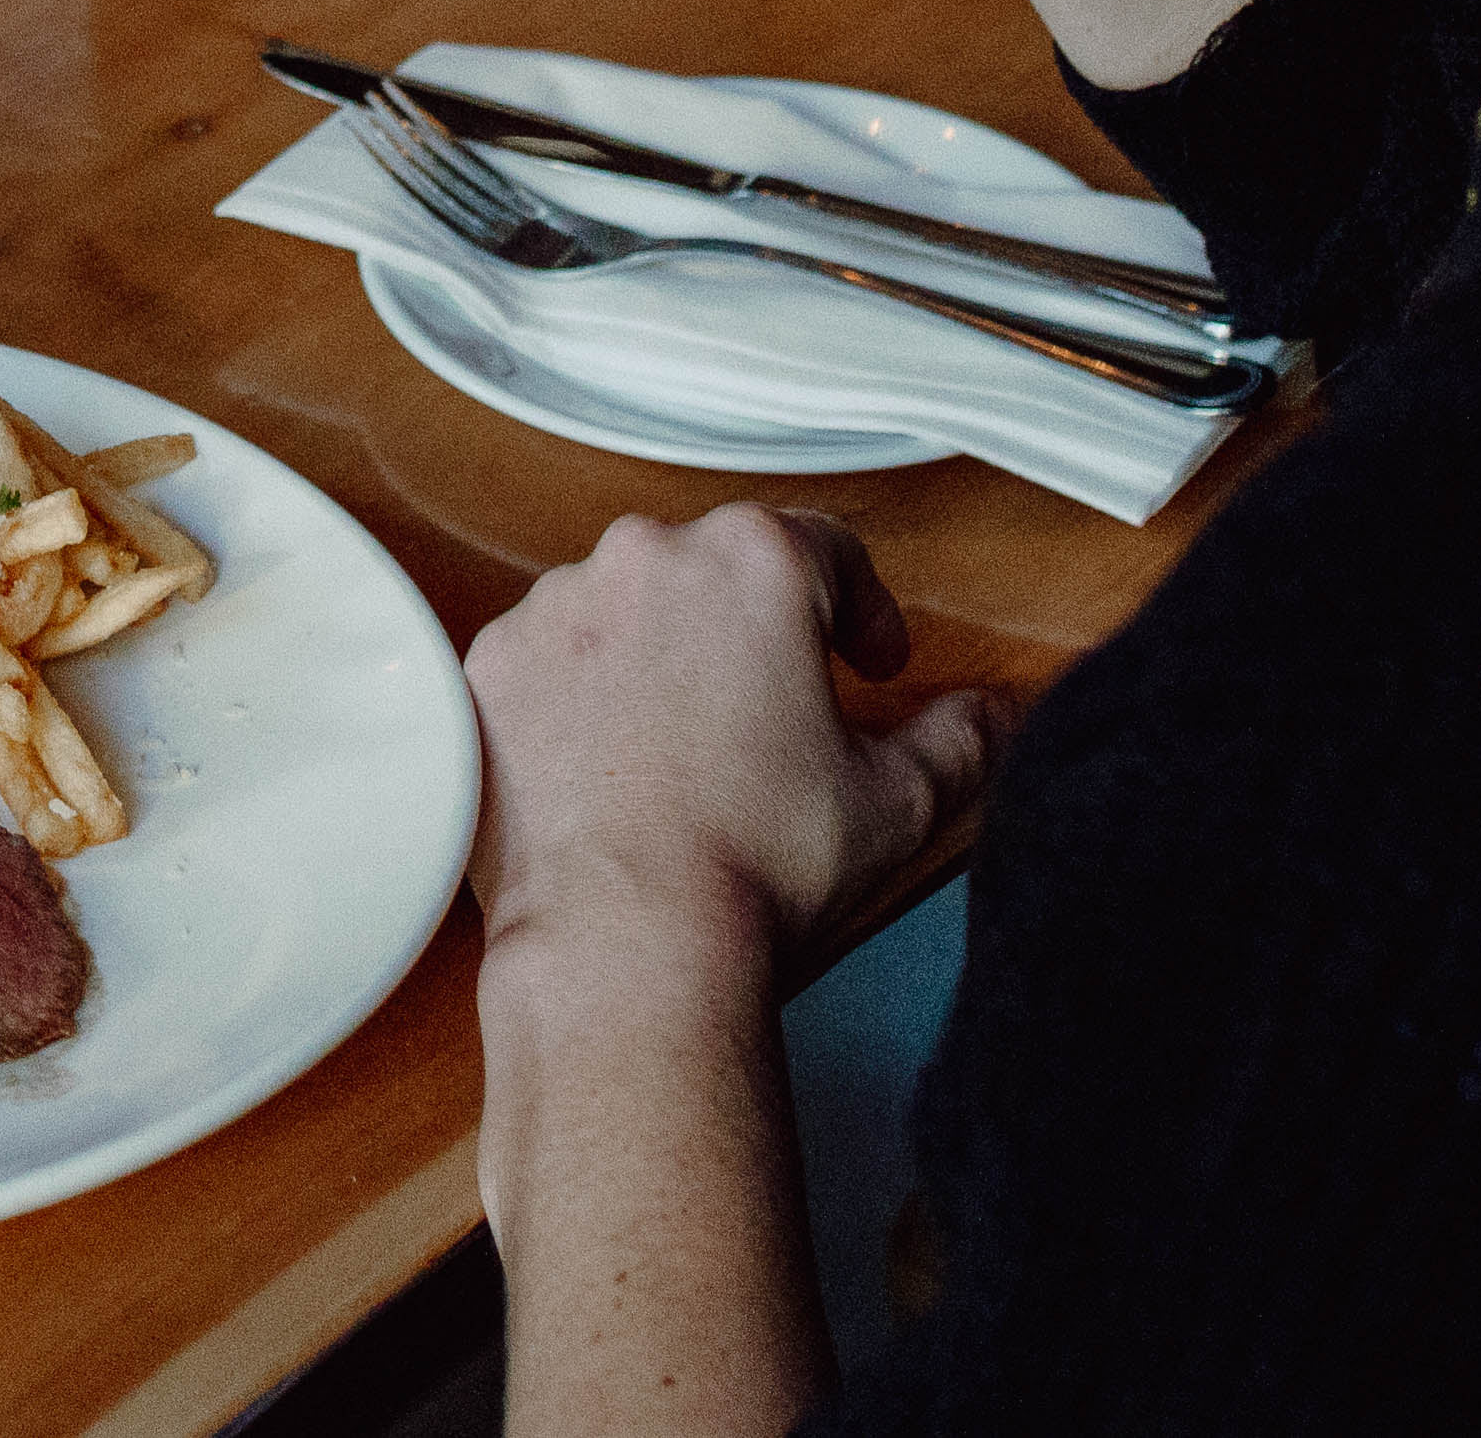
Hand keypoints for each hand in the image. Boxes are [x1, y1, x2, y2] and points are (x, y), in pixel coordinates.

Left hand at [465, 507, 1006, 988]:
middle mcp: (645, 558)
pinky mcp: (489, 665)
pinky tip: (614, 768)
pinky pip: (549, 660)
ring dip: (663, 659)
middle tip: (782, 712)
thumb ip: (961, 738)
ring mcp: (555, 608)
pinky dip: (580, 697)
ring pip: (626, 609)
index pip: (829, 548)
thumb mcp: (899, 800)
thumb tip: (991, 716)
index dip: (862, 607)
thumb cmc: (759, 861)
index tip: (870, 661)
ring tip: (692, 752)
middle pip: (718, 570)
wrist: (625, 933)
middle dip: (757, 632)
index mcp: (754, 561)